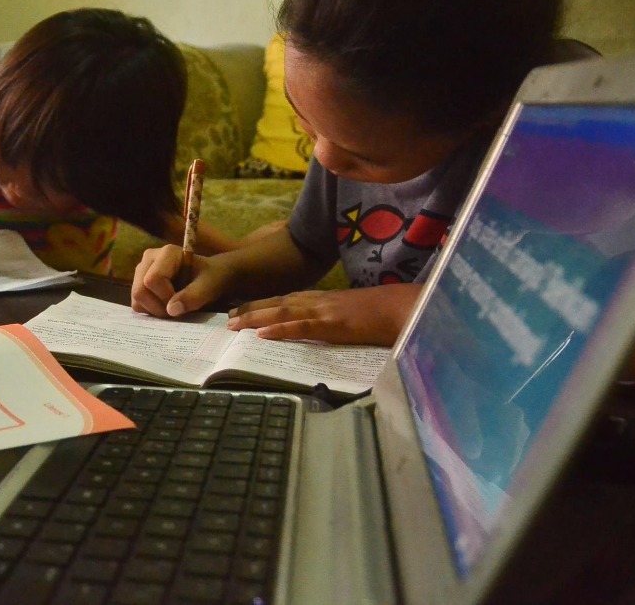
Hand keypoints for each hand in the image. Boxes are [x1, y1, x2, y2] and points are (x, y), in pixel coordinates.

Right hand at [131, 244, 233, 317]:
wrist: (210, 276)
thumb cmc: (211, 277)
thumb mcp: (209, 287)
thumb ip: (193, 296)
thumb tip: (171, 310)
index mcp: (167, 253)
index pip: (153, 280)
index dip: (166, 297)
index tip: (183, 303)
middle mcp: (149, 258)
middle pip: (140, 290)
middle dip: (158, 307)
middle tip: (177, 310)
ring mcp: (141, 270)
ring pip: (136, 299)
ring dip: (154, 310)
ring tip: (173, 308)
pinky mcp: (139, 282)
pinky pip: (136, 303)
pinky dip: (150, 311)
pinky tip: (165, 306)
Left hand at [227, 283, 421, 345]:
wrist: (407, 308)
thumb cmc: (385, 313)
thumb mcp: (353, 316)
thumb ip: (335, 320)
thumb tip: (323, 330)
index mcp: (324, 299)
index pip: (286, 299)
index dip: (262, 304)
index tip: (241, 310)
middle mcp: (319, 301)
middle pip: (278, 302)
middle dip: (251, 309)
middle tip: (227, 318)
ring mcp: (325, 311)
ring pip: (282, 311)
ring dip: (255, 317)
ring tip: (233, 324)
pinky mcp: (335, 324)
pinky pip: (302, 326)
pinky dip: (280, 330)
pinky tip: (262, 335)